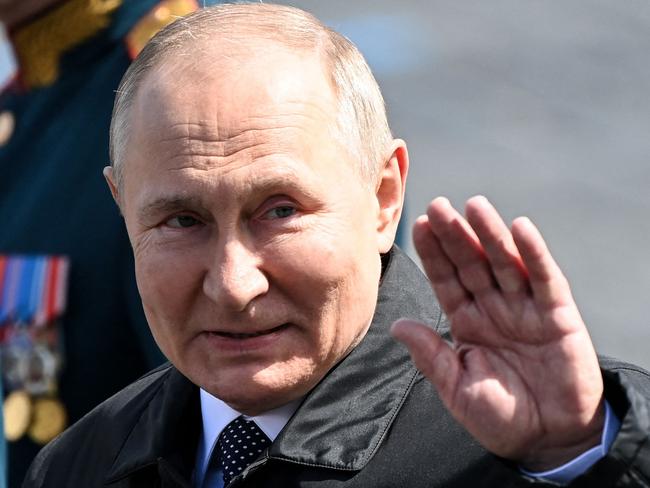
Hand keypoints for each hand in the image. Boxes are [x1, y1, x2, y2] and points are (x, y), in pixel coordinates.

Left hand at [391, 196, 604, 470]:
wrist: (549, 440)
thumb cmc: (500, 417)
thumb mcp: (457, 388)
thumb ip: (431, 355)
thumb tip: (397, 325)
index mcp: (466, 321)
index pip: (446, 279)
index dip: (434, 253)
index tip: (419, 225)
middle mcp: (493, 308)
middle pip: (471, 263)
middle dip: (454, 235)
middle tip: (438, 205)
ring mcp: (525, 308)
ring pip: (504, 262)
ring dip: (489, 233)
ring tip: (474, 206)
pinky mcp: (557, 314)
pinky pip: (545, 278)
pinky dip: (534, 253)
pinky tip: (520, 228)